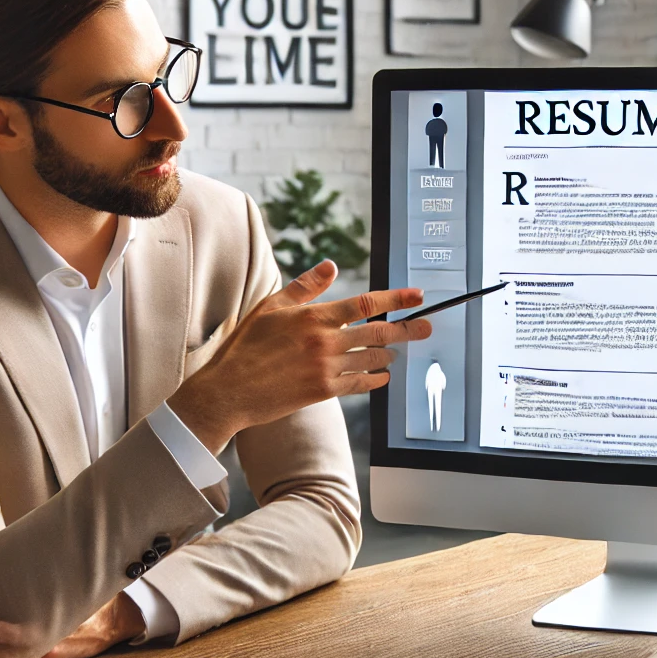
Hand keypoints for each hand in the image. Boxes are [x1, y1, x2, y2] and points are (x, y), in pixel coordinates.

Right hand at [168, 260, 432, 451]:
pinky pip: (358, 384)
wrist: (229, 390)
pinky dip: (374, 379)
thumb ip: (305, 286)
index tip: (418, 296)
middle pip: (377, 333)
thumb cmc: (246, 345)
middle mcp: (325, 342)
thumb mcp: (271, 307)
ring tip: (399, 350)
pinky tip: (383, 377)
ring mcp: (326, 369)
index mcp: (314, 317)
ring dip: (389, 354)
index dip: (396, 300)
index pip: (365, 304)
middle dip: (407, 329)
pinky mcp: (323, 391)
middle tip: (427, 326)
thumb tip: (331, 266)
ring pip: (371, 359)